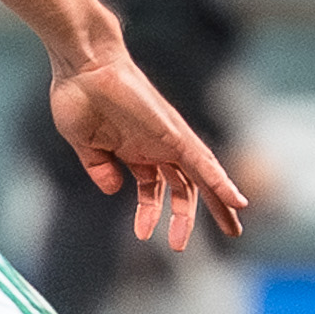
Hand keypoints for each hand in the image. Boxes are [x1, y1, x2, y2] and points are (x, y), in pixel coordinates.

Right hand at [49, 50, 247, 252]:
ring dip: (216, 206)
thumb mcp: (85, 145)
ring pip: (201, 179)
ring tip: (231, 231)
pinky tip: (236, 201)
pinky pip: (203, 163)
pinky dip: (221, 182)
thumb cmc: (78, 97)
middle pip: (183, 187)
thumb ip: (99, 168)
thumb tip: (115, 191)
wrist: (82, 67)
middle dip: (186, 217)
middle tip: (183, 246)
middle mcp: (156, 147)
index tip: (145, 235)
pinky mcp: (174, 134)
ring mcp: (167, 141)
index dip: (152, 212)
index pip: (154, 188)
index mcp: (133, 151)